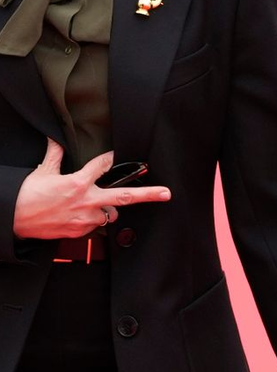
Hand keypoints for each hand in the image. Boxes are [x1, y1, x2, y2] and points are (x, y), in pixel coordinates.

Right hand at [13, 140, 170, 239]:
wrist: (12, 219)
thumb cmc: (26, 196)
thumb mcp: (42, 171)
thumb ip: (54, 155)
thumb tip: (55, 140)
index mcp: (78, 182)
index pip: (103, 165)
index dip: (110, 158)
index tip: (115, 155)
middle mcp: (86, 200)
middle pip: (124, 196)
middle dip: (148, 194)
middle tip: (165, 193)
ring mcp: (85, 218)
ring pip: (110, 214)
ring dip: (107, 209)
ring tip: (95, 205)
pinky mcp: (80, 231)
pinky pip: (95, 225)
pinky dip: (91, 220)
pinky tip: (79, 215)